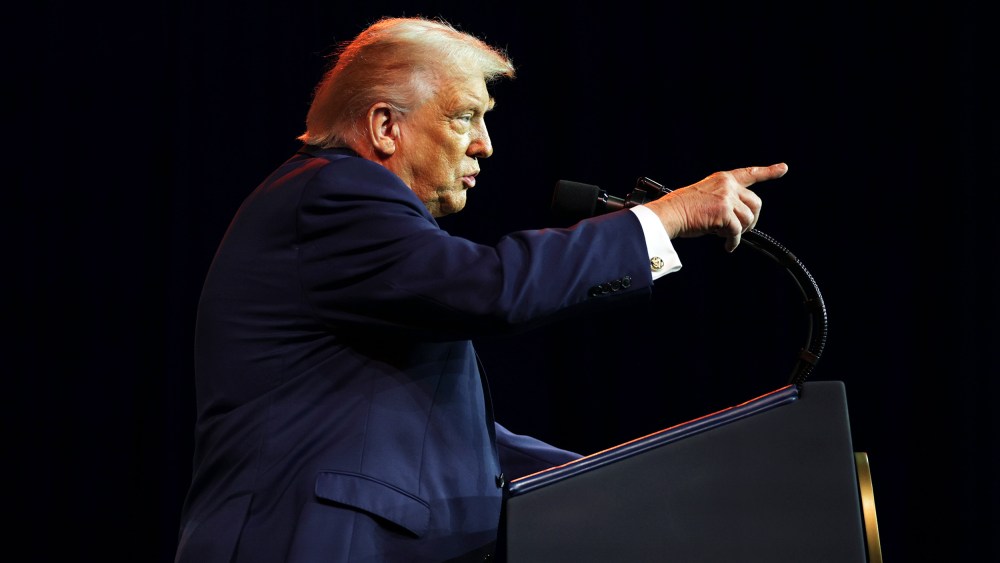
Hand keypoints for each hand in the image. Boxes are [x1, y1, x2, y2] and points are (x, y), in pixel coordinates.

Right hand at [645, 163, 787, 251]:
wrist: (669, 214)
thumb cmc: (682, 209)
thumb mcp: (706, 196)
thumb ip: (724, 200)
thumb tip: (739, 220)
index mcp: (723, 179)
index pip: (750, 173)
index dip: (769, 172)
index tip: (783, 168)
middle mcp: (728, 185)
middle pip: (756, 203)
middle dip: (752, 218)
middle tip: (743, 229)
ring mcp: (727, 198)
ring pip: (748, 219)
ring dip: (741, 231)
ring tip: (727, 237)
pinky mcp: (724, 213)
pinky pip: (737, 231)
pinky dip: (734, 242)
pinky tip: (728, 246)